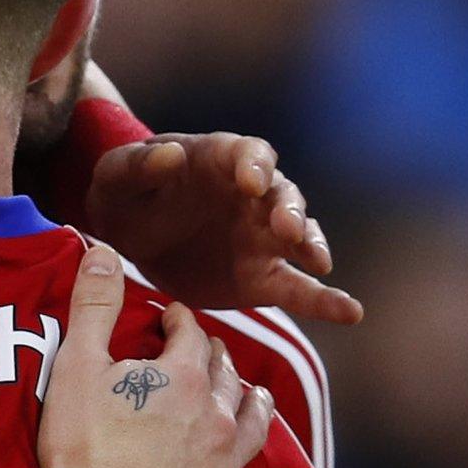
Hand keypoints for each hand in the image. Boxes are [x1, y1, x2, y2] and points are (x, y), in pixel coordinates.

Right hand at [34, 244, 300, 467]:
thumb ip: (94, 305)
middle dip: (220, 360)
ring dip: (256, 408)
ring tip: (257, 396)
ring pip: (254, 427)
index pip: (191, 337)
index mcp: (183, 379)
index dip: (181, 323)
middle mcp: (216, 418)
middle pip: (227, 378)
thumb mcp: (76, 365)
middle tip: (213, 353)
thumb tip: (103, 249)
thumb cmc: (83, 447)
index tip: (173, 317)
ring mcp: (225, 467)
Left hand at [85, 132, 362, 323]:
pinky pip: (296, 289)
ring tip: (318, 262)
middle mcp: (253, 196)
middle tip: (286, 227)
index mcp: (222, 159)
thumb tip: (172, 155)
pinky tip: (351, 313)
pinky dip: (324, 301)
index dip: (255, 164)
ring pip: (298, 238)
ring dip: (310, 245)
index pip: (251, 154)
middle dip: (288, 209)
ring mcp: (261, 237)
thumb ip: (139, 165)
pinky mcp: (260, 278)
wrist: (124, 236)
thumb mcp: (116, 174)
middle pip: (284, 195)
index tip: (250, 180)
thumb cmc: (123, 192)